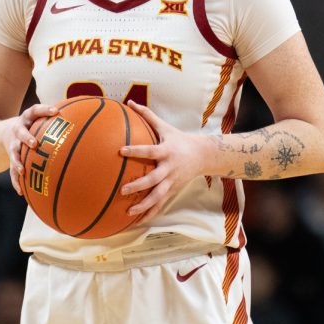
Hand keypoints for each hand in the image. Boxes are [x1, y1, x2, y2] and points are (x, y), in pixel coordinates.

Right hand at [3, 103, 58, 195]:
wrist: (7, 132)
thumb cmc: (33, 125)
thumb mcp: (40, 118)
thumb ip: (58, 120)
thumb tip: (86, 119)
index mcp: (28, 118)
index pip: (36, 110)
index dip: (45, 109)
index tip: (56, 111)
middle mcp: (18, 130)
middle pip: (21, 133)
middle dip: (27, 138)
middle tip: (34, 144)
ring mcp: (13, 144)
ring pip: (13, 153)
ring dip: (17, 161)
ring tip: (23, 170)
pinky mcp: (10, 157)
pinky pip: (11, 170)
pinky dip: (15, 181)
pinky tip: (21, 191)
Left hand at [118, 100, 208, 223]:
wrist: (202, 156)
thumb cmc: (179, 139)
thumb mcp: (165, 126)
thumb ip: (147, 115)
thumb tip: (129, 102)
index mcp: (166, 151)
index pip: (149, 151)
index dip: (136, 151)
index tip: (121, 151)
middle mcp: (169, 169)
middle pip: (154, 179)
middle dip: (139, 186)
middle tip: (123, 189)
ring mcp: (172, 182)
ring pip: (158, 197)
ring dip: (144, 206)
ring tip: (129, 212)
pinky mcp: (173, 191)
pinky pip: (160, 204)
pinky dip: (150, 213)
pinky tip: (137, 221)